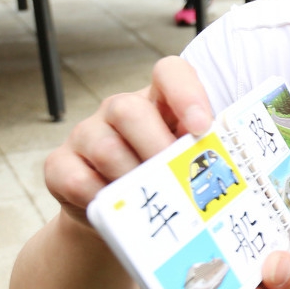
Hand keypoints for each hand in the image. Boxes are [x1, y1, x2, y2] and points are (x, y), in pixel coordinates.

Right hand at [43, 57, 211, 222]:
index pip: (170, 72)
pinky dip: (100, 198)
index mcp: (159, 101)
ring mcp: (86, 134)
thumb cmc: (164, 180)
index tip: (202, 127)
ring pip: (104, 147)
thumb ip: (204, 155)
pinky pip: (75, 178)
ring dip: (131, 178)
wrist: (122, 216)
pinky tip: (119, 209)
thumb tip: (230, 166)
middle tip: (174, 178)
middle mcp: (118, 110)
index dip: (186, 93)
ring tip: (149, 199)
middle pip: (128, 109)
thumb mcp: (188, 163)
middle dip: (155, 146)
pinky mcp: (60, 165)